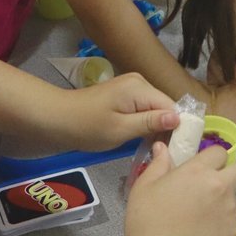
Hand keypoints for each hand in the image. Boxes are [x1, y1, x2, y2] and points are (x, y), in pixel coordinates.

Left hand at [54, 73, 181, 152]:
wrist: (57, 119)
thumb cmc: (87, 127)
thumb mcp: (120, 130)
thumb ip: (150, 123)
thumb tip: (178, 118)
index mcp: (140, 88)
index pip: (172, 106)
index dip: (177, 127)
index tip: (176, 150)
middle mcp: (139, 81)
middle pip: (165, 106)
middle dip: (166, 127)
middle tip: (162, 153)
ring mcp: (132, 86)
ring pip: (155, 108)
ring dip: (155, 127)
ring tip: (152, 148)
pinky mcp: (125, 94)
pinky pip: (144, 108)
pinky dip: (144, 123)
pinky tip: (140, 137)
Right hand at [125, 142, 235, 235]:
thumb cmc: (147, 220)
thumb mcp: (145, 187)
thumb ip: (158, 164)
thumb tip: (162, 148)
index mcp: (200, 171)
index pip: (219, 152)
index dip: (212, 159)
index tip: (203, 169)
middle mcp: (221, 187)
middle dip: (234, 175)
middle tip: (215, 189)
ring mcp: (231, 212)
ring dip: (224, 206)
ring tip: (201, 222)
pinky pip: (232, 227)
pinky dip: (221, 231)